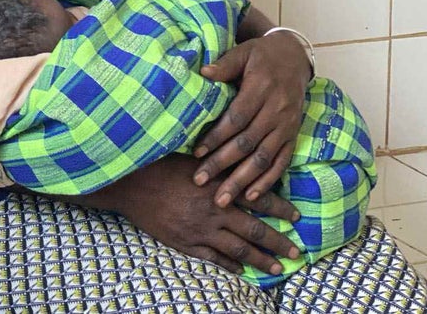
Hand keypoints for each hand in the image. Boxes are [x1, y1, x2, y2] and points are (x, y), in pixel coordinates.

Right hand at [107, 154, 300, 275]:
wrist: (130, 183)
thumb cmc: (161, 163)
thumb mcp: (194, 156)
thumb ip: (219, 162)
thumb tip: (241, 156)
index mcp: (220, 185)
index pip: (258, 198)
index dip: (280, 209)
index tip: (296, 217)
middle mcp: (215, 209)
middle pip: (255, 230)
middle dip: (278, 242)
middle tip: (297, 251)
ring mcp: (201, 230)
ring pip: (238, 250)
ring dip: (261, 260)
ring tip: (277, 268)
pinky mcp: (185, 243)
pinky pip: (213, 258)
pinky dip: (230, 266)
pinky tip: (242, 271)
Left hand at [192, 31, 310, 208]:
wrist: (295, 57)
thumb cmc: (262, 55)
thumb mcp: (243, 52)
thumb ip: (224, 64)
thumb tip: (203, 72)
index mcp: (261, 89)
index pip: (236, 118)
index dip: (217, 137)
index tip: (197, 152)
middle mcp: (276, 110)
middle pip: (247, 143)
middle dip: (223, 165)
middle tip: (200, 181)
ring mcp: (287, 125)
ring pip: (263, 158)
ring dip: (242, 181)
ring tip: (222, 198)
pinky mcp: (294, 135)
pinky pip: (282, 162)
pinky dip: (268, 181)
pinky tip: (251, 196)